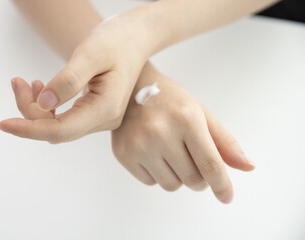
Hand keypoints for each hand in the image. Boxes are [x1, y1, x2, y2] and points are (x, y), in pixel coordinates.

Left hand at [0, 16, 149, 142]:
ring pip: (59, 125)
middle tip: (17, 81)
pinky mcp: (95, 113)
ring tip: (27, 82)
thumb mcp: (91, 54)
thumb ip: (68, 81)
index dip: (30, 130)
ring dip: (37, 108)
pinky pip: (65, 118)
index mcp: (106, 108)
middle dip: (30, 111)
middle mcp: (104, 119)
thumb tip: (44, 104)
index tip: (3, 124)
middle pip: (57, 130)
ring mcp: (100, 118)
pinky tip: (42, 87)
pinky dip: (47, 107)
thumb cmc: (116, 42)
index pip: (62, 130)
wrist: (133, 40)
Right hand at [111, 64, 254, 203]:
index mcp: (186, 118)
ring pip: (171, 185)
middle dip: (199, 177)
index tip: (227, 197)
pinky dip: (157, 173)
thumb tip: (248, 167)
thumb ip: (224, 141)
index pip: (210, 164)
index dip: (222, 185)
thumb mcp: (199, 113)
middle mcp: (160, 132)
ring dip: (177, 176)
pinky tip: (152, 152)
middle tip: (192, 159)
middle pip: (192, 180)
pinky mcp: (123, 154)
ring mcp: (139, 144)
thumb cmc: (169, 101)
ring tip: (170, 152)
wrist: (129, 90)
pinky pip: (150, 182)